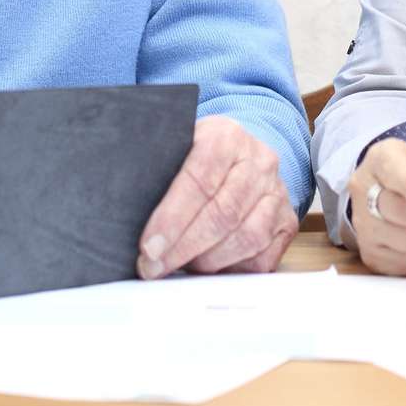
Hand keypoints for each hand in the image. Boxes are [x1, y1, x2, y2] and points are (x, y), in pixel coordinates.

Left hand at [137, 116, 296, 278]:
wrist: (240, 153)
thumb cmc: (197, 156)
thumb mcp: (176, 147)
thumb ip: (156, 170)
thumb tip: (118, 208)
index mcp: (226, 135)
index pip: (199, 179)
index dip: (172, 218)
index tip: (148, 246)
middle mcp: (259, 161)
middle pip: (222, 214)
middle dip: (183, 248)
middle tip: (154, 267)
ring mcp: (276, 192)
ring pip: (245, 238)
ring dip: (207, 262)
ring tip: (179, 266)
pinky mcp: (286, 221)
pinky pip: (262, 257)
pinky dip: (232, 269)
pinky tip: (208, 267)